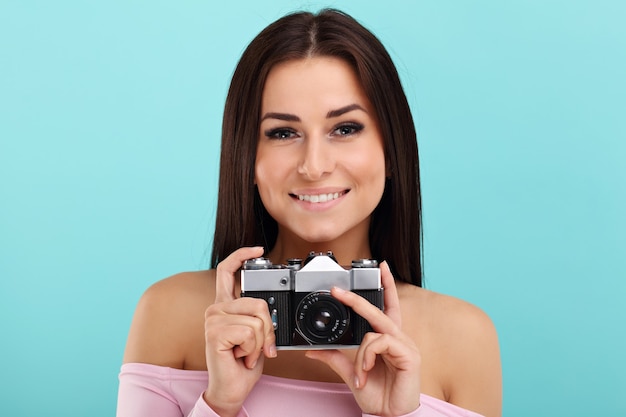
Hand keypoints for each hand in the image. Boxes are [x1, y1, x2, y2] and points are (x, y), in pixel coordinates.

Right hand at [203, 247, 276, 416]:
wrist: (232, 388)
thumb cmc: (243, 362)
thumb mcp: (256, 334)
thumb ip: (259, 316)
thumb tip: (269, 308)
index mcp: (226, 305)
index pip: (228, 270)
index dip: (242, 255)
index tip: (258, 249)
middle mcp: (216, 308)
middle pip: (258, 302)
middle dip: (268, 329)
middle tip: (258, 346)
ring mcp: (213, 319)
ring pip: (257, 320)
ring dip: (259, 342)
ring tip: (245, 352)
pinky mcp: (215, 332)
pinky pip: (250, 332)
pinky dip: (252, 349)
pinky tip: (239, 356)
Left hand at [305, 262, 420, 415]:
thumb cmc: (377, 396)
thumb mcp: (351, 373)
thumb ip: (335, 358)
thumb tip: (313, 350)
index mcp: (387, 339)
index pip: (388, 306)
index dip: (387, 286)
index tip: (381, 267)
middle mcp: (398, 338)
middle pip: (380, 309)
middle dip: (357, 298)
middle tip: (336, 289)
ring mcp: (405, 345)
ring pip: (374, 329)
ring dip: (361, 352)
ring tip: (360, 372)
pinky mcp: (409, 355)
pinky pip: (379, 343)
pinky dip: (367, 357)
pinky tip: (367, 371)